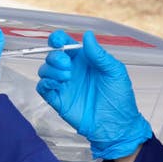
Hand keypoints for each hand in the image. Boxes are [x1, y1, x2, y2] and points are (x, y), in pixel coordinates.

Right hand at [36, 30, 151, 159]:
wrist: (117, 126)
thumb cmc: (120, 99)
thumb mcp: (115, 72)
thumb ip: (99, 54)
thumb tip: (87, 35)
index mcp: (84, 60)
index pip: (65, 44)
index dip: (58, 39)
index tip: (58, 41)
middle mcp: (71, 70)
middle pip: (52, 56)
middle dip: (55, 56)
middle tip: (67, 64)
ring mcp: (64, 85)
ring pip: (45, 70)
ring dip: (51, 70)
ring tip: (67, 77)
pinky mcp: (58, 100)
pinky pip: (42, 87)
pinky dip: (45, 82)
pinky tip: (56, 84)